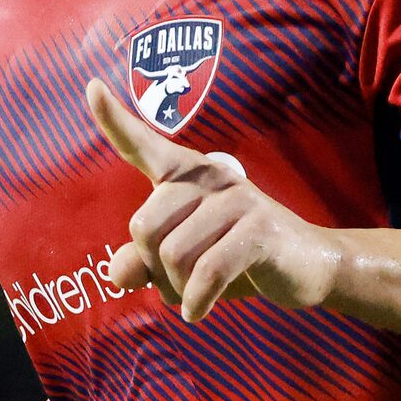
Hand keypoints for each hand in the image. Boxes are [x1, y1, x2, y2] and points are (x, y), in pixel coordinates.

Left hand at [86, 79, 338, 323]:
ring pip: (173, 255)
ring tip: (197, 293)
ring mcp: (236, 199)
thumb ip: (142, 263)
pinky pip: (207, 272)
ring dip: (178, 289)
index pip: (143, 145)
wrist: (307, 268)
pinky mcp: (258, 228)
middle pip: (142, 226)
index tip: (93, 87)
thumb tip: (117, 274)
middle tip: (178, 281)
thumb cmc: (235, 260)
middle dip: (152, 267)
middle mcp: (209, 177)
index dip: (114, 120)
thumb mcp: (181, 263)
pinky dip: (196, 301)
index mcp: (186, 175)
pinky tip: (197, 313)